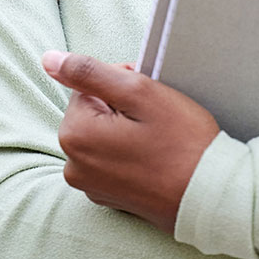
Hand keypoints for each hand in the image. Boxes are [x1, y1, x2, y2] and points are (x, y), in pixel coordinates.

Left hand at [42, 51, 221, 235]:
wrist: (210, 195)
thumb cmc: (182, 142)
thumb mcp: (139, 92)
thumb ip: (89, 72)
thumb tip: (49, 60)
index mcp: (75, 135)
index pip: (88, 87)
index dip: (122, 86)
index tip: (149, 100)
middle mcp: (74, 165)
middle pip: (93, 113)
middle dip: (122, 109)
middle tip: (157, 120)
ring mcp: (90, 185)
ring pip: (103, 136)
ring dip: (126, 131)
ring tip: (158, 141)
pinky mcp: (108, 198)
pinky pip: (111, 161)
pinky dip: (130, 155)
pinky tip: (155, 159)